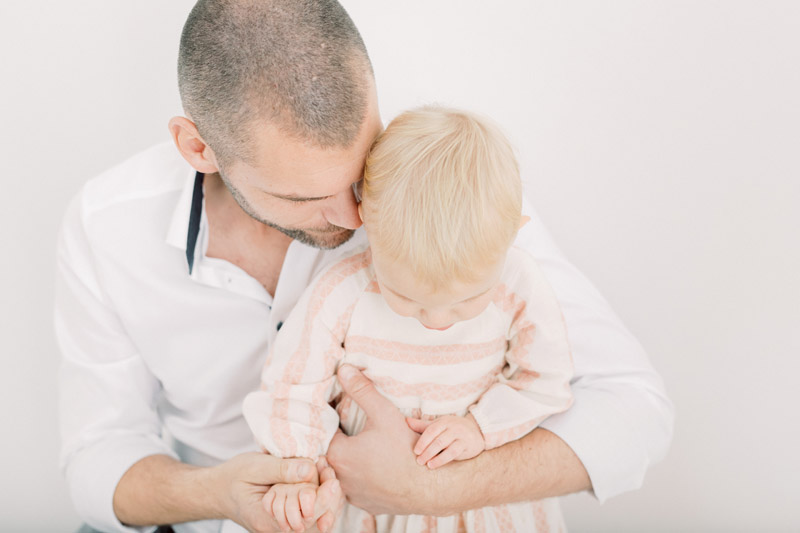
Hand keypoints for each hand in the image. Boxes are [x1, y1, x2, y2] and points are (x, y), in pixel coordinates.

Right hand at [211, 452, 341, 532]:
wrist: (217, 490)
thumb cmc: (233, 477)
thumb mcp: (254, 467)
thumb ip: (281, 469)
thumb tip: (310, 468)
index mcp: (268, 520)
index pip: (305, 518)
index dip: (323, 500)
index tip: (332, 480)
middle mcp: (277, 529)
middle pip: (315, 521)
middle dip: (329, 498)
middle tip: (332, 473)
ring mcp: (282, 525)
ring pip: (314, 518)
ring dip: (325, 497)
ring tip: (327, 472)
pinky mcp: (286, 518)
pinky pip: (307, 513)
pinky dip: (316, 496)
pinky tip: (319, 478)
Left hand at [326, 365, 433, 515]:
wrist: (429, 486)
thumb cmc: (405, 449)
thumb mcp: (383, 413)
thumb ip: (361, 390)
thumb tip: (344, 369)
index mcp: (338, 455)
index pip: (326, 433)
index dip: (335, 422)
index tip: (345, 417)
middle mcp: (339, 478)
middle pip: (332, 454)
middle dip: (342, 442)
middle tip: (358, 432)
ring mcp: (351, 494)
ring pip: (343, 473)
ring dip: (352, 462)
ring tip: (368, 450)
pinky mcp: (365, 504)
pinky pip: (357, 489)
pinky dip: (363, 479)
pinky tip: (378, 468)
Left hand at [407, 414, 484, 468]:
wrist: (477, 431)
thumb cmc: (453, 429)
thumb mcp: (439, 425)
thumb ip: (423, 426)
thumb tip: (406, 421)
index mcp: (444, 421)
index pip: (431, 430)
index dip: (422, 440)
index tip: (416, 451)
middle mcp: (453, 427)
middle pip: (437, 439)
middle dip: (426, 450)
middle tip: (419, 460)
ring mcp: (460, 435)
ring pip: (445, 446)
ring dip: (434, 456)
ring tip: (426, 464)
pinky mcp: (466, 445)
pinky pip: (454, 452)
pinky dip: (443, 459)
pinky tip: (435, 464)